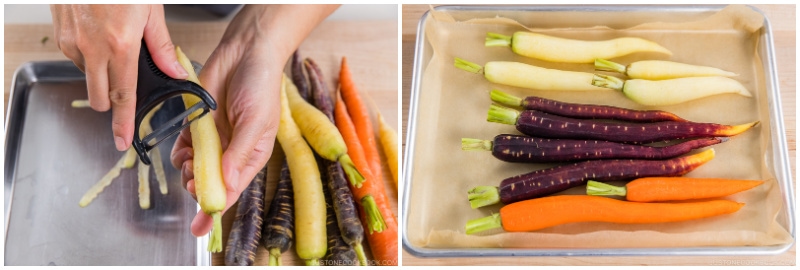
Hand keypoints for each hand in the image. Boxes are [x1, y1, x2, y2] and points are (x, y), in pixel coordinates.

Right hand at [50, 4, 187, 150]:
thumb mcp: (151, 11)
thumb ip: (162, 46)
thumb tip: (175, 72)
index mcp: (120, 45)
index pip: (123, 96)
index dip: (123, 122)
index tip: (122, 142)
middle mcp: (92, 48)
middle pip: (99, 96)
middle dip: (112, 102)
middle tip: (124, 93)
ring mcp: (72, 41)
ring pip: (87, 76)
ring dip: (100, 73)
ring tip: (115, 46)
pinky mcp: (59, 33)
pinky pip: (75, 57)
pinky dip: (88, 54)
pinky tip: (99, 35)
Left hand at [170, 4, 338, 236]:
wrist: (245, 52)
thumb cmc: (261, 86)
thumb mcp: (256, 122)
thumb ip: (238, 153)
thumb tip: (226, 182)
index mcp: (251, 157)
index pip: (232, 190)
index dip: (216, 210)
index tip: (201, 227)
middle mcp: (231, 153)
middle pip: (210, 183)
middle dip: (198, 187)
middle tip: (192, 181)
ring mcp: (214, 140)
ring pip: (193, 168)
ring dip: (187, 170)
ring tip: (187, 161)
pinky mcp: (197, 126)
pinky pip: (184, 148)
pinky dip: (179, 152)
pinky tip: (182, 148)